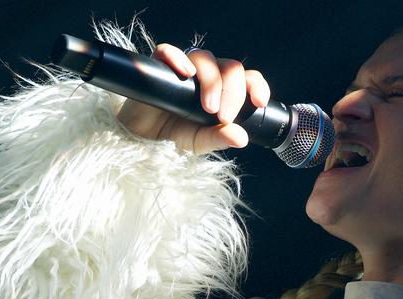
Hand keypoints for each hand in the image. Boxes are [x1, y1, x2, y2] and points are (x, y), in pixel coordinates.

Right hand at [117, 43, 270, 154]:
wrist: (143, 139)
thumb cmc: (174, 136)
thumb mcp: (199, 143)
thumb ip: (219, 139)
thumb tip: (242, 138)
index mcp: (223, 92)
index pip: (246, 79)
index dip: (256, 85)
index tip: (260, 101)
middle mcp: (207, 77)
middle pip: (229, 68)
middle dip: (232, 92)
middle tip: (223, 117)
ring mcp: (185, 69)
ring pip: (205, 57)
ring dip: (212, 80)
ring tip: (208, 108)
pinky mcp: (160, 67)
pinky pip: (168, 51)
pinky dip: (177, 58)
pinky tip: (185, 73)